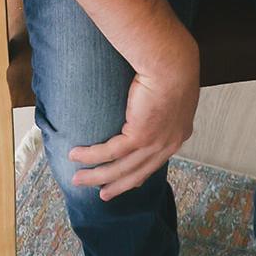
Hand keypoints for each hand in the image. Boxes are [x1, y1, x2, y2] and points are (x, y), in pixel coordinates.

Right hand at [68, 35, 199, 200]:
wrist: (172, 61)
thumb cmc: (173, 65)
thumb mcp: (173, 90)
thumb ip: (164, 103)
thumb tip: (152, 97)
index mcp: (179, 133)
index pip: (156, 162)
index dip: (139, 174)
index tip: (127, 182)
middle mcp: (169, 143)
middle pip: (138, 173)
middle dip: (117, 185)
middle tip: (102, 194)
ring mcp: (155, 143)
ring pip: (120, 168)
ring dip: (97, 175)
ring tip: (78, 179)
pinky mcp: (140, 136)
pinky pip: (110, 152)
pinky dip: (91, 156)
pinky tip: (76, 155)